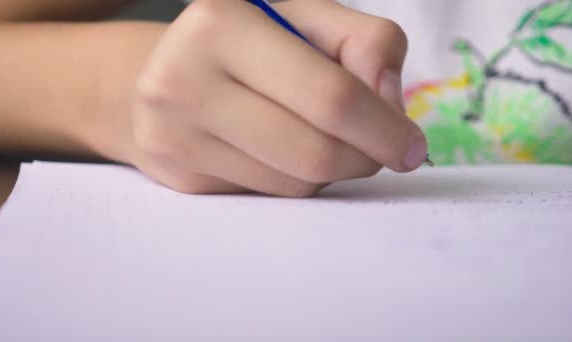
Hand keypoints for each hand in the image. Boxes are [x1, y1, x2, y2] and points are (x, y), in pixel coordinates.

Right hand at [128, 0, 426, 196]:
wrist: (159, 73)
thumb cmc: (246, 41)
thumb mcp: (306, 17)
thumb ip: (365, 42)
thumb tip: (390, 103)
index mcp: (222, 22)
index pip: (330, 96)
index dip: (384, 128)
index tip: (412, 146)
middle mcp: (184, 79)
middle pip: (314, 152)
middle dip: (364, 158)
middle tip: (379, 150)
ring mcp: (174, 134)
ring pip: (294, 184)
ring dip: (330, 169)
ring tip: (321, 137)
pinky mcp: (177, 175)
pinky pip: (267, 196)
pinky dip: (293, 179)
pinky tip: (282, 151)